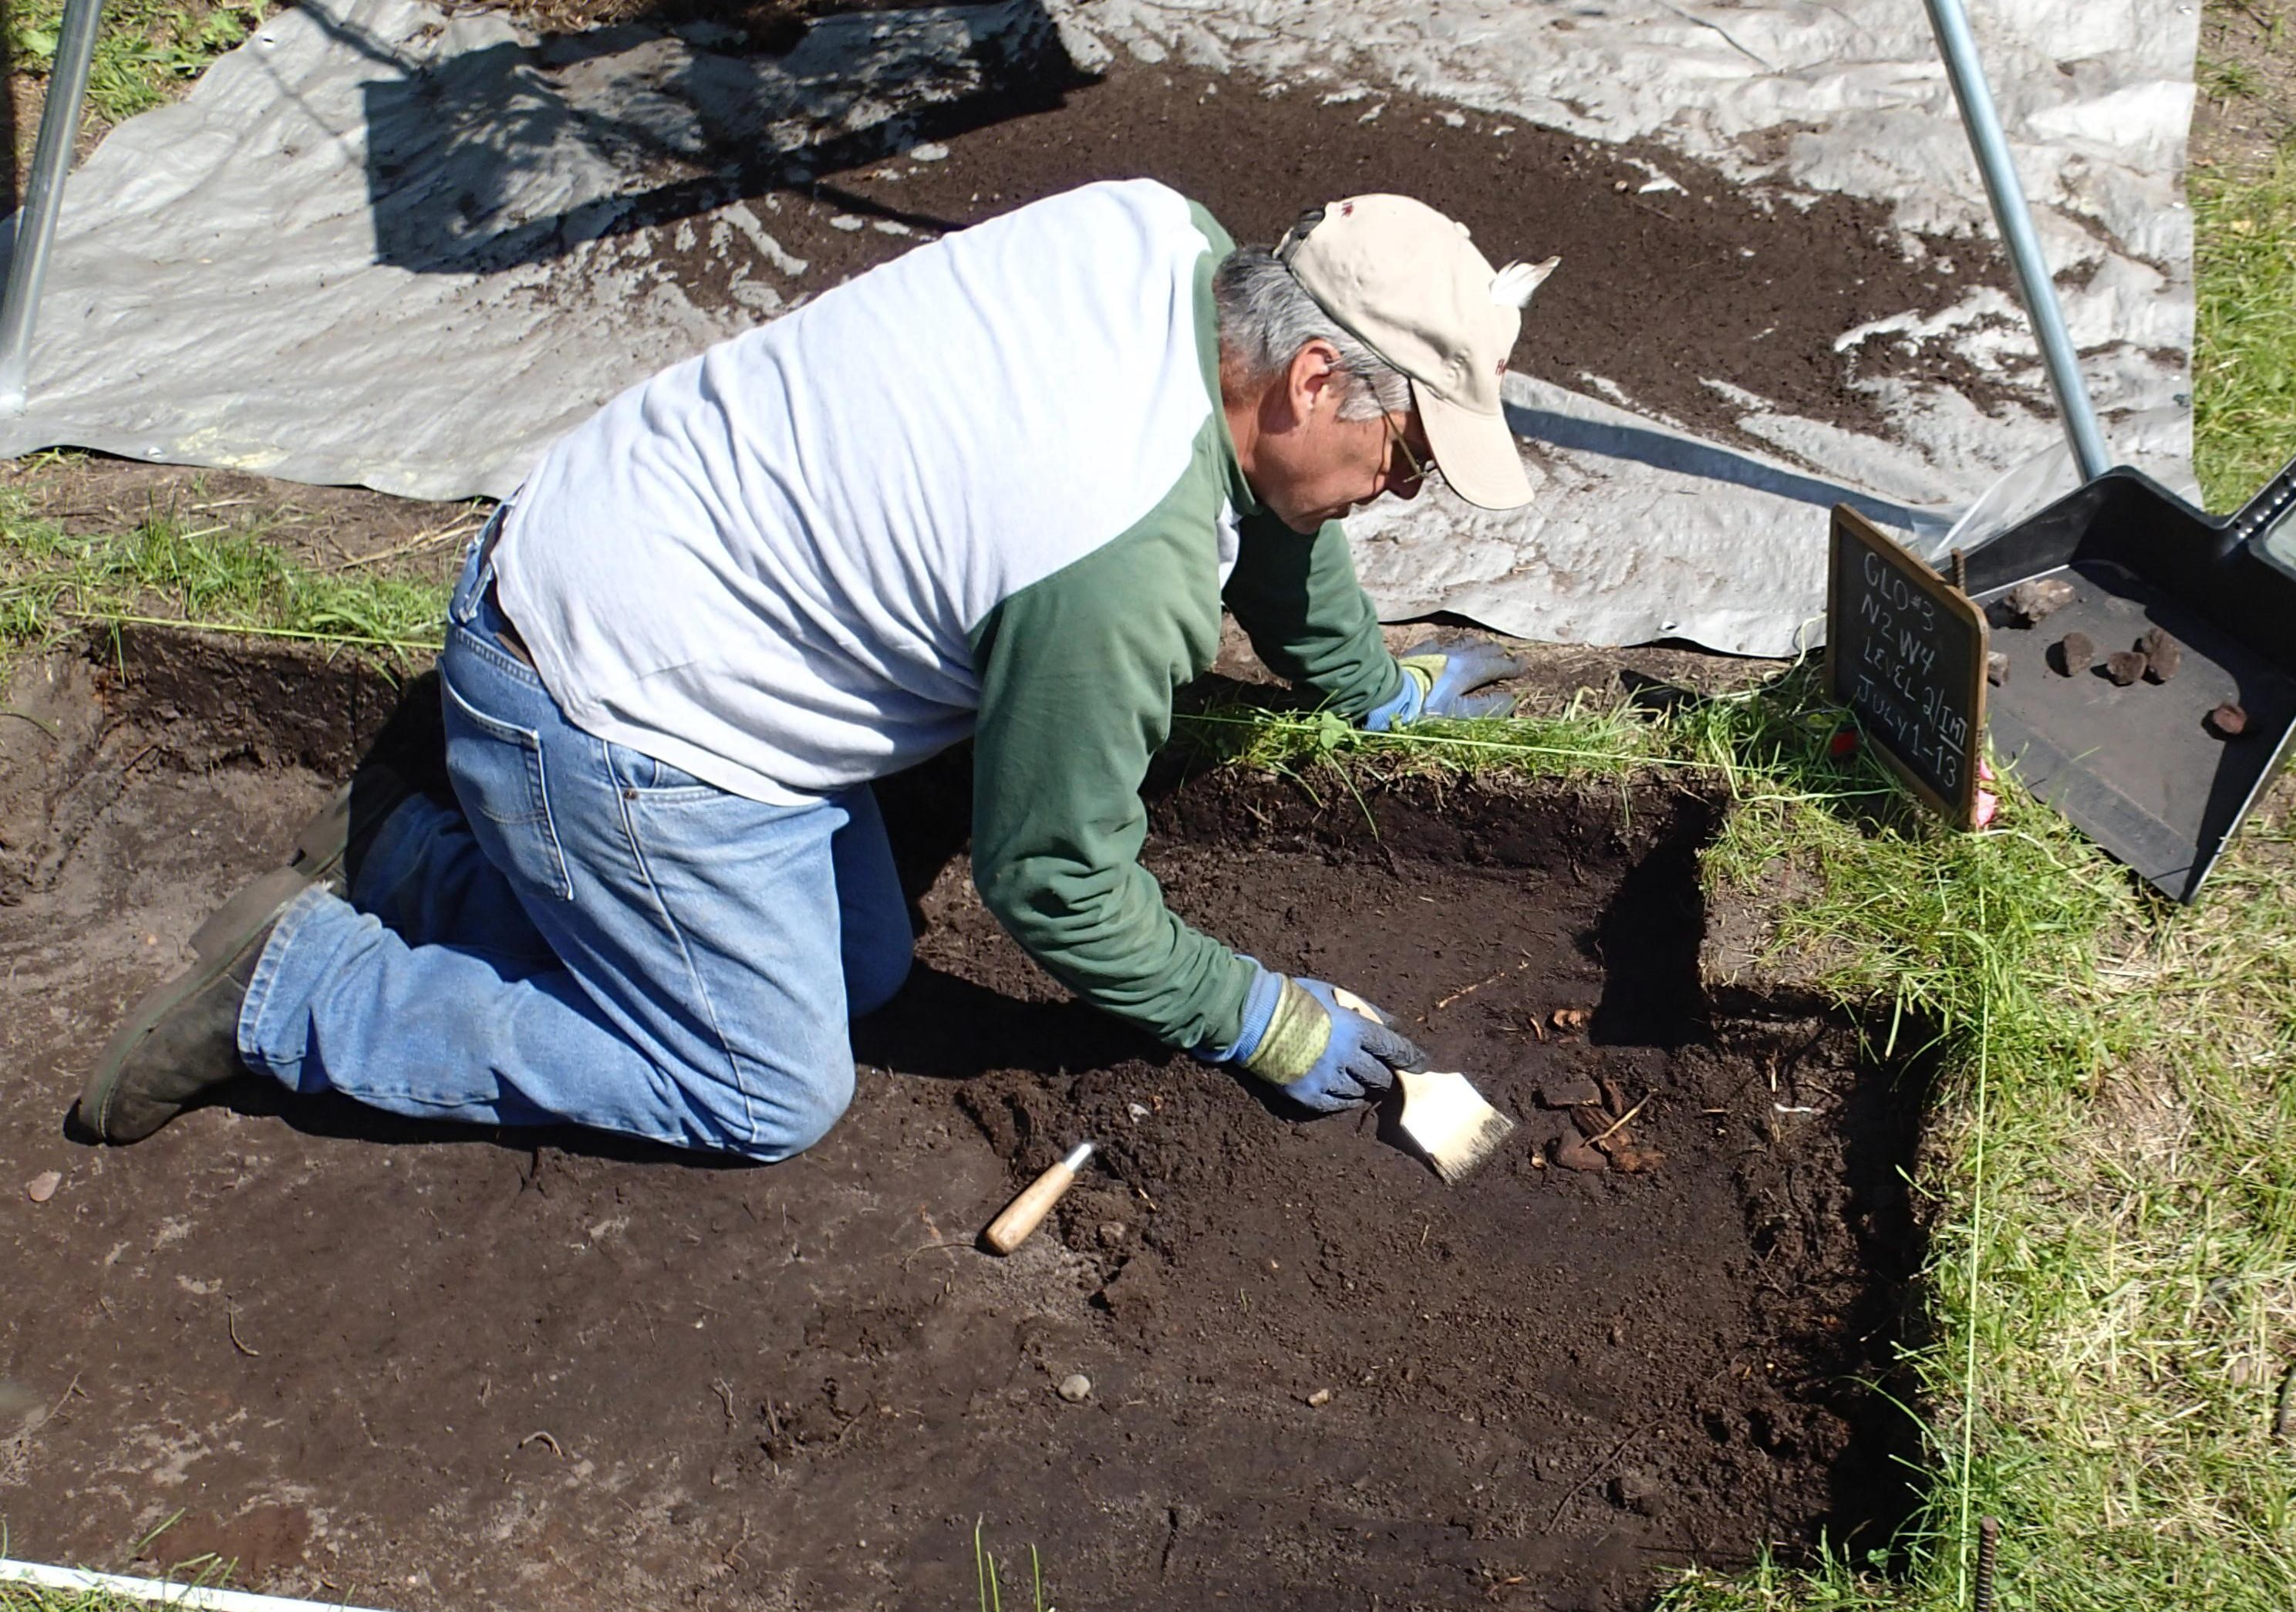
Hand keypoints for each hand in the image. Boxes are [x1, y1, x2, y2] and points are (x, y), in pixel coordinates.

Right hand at [1215, 969, 1426, 1112]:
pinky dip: (1342, 1099)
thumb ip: (1367, 1010)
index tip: (1422, 1065)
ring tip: (1349, 1076)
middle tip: (1377, 1070)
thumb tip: (1394, 1024)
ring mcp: (1326, 1079)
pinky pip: (1335, 1105)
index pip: (1394, 1049)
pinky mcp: (1308, 1095)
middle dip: (1382, 1074)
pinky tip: (1337, 1090)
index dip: (1412, 1059)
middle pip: (1379, 1076)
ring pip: (1358, 1093)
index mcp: (1355, 1030)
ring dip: (1360, 1086)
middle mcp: (1346, 1058)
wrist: (1254, 1017)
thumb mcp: (1334, 994)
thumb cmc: (1295, 998)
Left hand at [1364, 638, 1526, 730]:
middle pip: (1479, 650)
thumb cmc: (1423, 710)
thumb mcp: (1459, 714)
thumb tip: (1511, 700)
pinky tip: (1442, 646)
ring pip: (1459, 643)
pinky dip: (1444, 645)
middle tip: (1505, 653)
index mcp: (1467, 670)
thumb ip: (1487, 707)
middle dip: (1495, 652)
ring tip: (1480, 645)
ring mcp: (1433, 653)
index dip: (1510, 667)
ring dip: (1473, 645)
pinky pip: (1434, 645)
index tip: (1522, 667)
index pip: (1494, 666)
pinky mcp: (1414, 655)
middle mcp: (1453, 656)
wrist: (1386, 696)